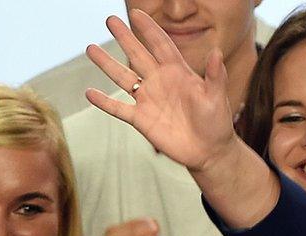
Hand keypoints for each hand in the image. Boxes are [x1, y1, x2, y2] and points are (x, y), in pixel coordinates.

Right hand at [85, 10, 236, 171]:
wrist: (209, 151)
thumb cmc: (217, 123)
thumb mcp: (216, 97)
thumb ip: (215, 75)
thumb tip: (217, 52)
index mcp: (179, 72)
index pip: (161, 45)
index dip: (150, 29)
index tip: (137, 13)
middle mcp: (160, 82)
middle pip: (138, 55)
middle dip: (125, 37)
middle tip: (111, 19)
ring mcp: (149, 100)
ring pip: (123, 78)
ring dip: (107, 64)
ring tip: (91, 48)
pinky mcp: (141, 119)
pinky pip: (118, 108)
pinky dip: (104, 102)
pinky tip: (89, 93)